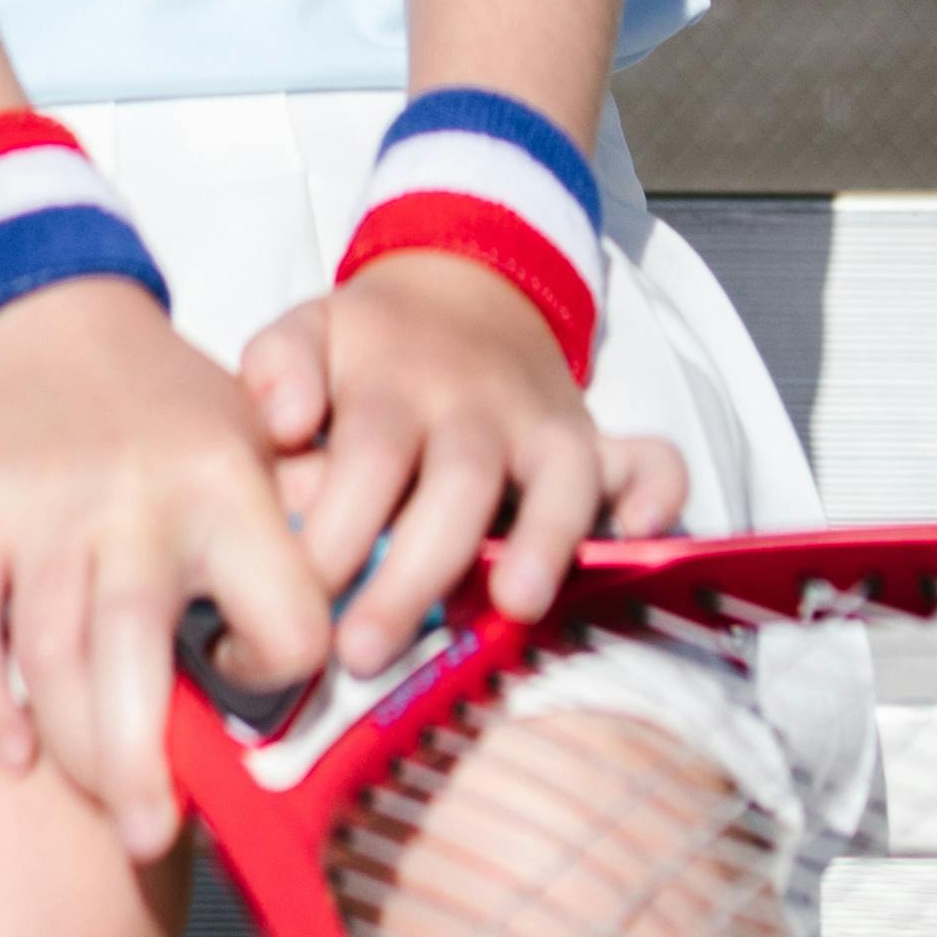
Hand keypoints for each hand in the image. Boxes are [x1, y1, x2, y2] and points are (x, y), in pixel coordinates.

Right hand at [0, 281, 335, 863]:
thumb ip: (293, 529)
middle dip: (143, 764)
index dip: (276, 665)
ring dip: (76, 752)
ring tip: (108, 815)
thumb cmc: (163, 399)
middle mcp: (136, 504)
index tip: (249, 671)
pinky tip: (14, 753)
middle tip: (155, 840)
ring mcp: (46, 513)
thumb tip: (353, 636)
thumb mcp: (254, 437)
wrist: (39, 306)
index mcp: (227, 488)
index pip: (279, 614)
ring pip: (49, 659)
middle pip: (134, 655)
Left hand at [237, 254, 688, 675]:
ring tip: (515, 606)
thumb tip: (282, 422)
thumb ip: (278, 369)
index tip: (295, 603)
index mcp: (393, 385)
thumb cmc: (372, 345)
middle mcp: (476, 407)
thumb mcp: (308, 331)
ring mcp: (544, 424)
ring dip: (543, 541)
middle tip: (364, 653)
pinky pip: (651, 459)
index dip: (332, 530)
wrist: (467, 283)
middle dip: (412, 573)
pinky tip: (642, 536)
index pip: (365, 458)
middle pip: (455, 484)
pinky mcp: (598, 441)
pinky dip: (658, 492)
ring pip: (557, 480)